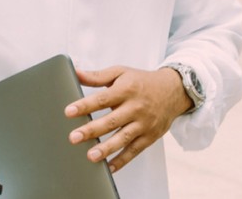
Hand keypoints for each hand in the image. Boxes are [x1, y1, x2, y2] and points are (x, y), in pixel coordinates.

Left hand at [64, 66, 191, 172]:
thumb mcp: (120, 73)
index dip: (85, 105)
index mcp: (126, 89)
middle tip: (74, 137)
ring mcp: (143, 123)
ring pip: (123, 138)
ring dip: (106, 148)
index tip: (69, 111)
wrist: (172, 90)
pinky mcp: (150, 137)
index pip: (102, 99)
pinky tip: (108, 167)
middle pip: (111, 121)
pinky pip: (134, 151)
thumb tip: (75, 73)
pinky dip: (122, 161)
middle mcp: (135, 107)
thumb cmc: (141, 82)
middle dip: (91, 130)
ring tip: (90, 156)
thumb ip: (97, 76)